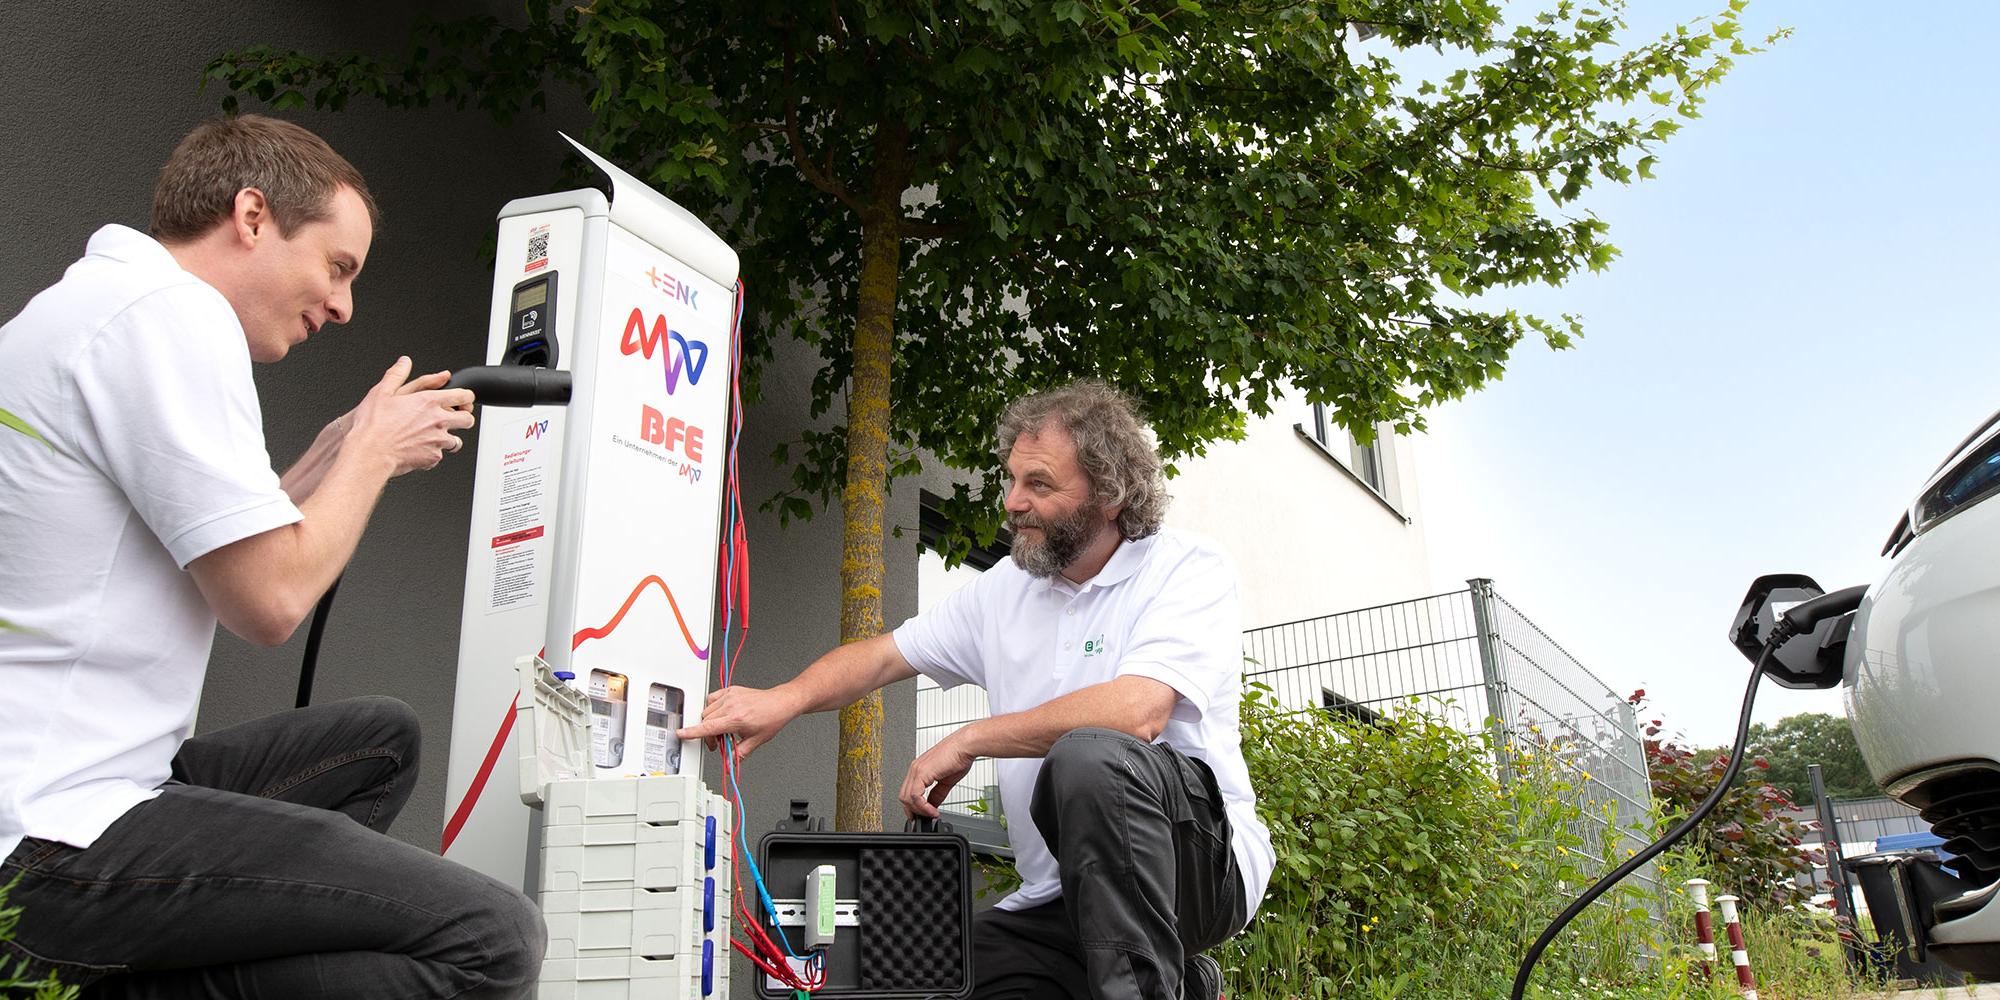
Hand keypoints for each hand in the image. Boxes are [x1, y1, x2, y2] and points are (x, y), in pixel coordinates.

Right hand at [343, 357, 475, 477]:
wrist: (370, 453)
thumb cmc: (373, 425)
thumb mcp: (381, 392)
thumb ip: (396, 374)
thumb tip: (404, 362)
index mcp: (428, 401)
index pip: (462, 396)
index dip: (466, 397)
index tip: (465, 399)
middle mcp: (438, 420)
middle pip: (467, 419)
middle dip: (463, 418)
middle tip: (454, 419)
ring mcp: (438, 440)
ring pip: (457, 441)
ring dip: (448, 439)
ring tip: (433, 437)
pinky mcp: (434, 457)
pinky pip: (441, 455)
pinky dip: (433, 453)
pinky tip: (420, 450)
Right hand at [677, 685, 805, 765]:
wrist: (781, 702)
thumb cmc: (772, 718)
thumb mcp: (756, 741)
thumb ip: (739, 753)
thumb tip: (729, 762)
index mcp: (736, 719)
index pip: (708, 727)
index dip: (692, 732)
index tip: (681, 734)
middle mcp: (731, 705)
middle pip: (706, 720)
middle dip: (709, 734)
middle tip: (719, 742)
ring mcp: (731, 696)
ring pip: (707, 710)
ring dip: (711, 721)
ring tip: (724, 728)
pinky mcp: (731, 690)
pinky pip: (712, 698)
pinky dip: (713, 707)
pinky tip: (722, 713)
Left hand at [899, 730, 977, 819]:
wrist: (965, 746)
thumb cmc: (958, 756)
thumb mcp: (946, 781)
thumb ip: (937, 794)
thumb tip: (933, 806)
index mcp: (919, 769)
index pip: (908, 793)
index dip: (913, 807)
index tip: (922, 816)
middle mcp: (915, 769)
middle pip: (904, 797)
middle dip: (914, 811)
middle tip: (926, 818)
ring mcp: (916, 770)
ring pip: (907, 798)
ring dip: (919, 811)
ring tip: (932, 814)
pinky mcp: (921, 772)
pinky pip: (915, 796)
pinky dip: (923, 807)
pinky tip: (933, 810)